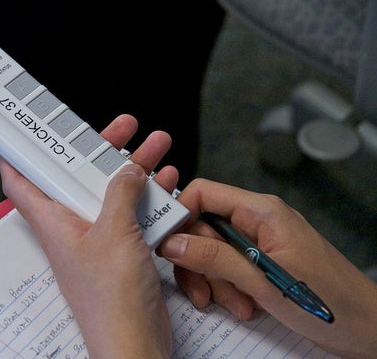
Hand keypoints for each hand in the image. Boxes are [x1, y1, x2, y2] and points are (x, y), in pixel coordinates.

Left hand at [0, 114, 175, 357]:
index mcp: (53, 222)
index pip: (20, 183)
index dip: (16, 155)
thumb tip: (127, 169)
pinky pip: (133, 214)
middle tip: (123, 126)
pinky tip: (169, 183)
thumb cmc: (111, 297)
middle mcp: (72, 227)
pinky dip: (149, 197)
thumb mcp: (113, 233)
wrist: (134, 341)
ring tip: (159, 144)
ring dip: (134, 169)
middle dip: (100, 148)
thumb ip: (119, 194)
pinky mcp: (122, 250)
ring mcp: (98, 239)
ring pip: (111, 192)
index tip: (22, 130)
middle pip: (77, 176)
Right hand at [158, 178, 376, 358]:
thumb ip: (215, 259)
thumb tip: (173, 243)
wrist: (368, 329)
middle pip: (202, 229)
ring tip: (237, 305)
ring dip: (215, 282)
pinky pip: (227, 269)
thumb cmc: (332, 301)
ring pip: (211, 252)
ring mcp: (258, 243)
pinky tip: (245, 307)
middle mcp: (257, 221)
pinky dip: (228, 290)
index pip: (203, 194)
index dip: (179, 215)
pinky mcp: (260, 264)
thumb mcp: (265, 281)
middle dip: (199, 263)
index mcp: (261, 211)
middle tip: (204, 291)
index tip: (166, 244)